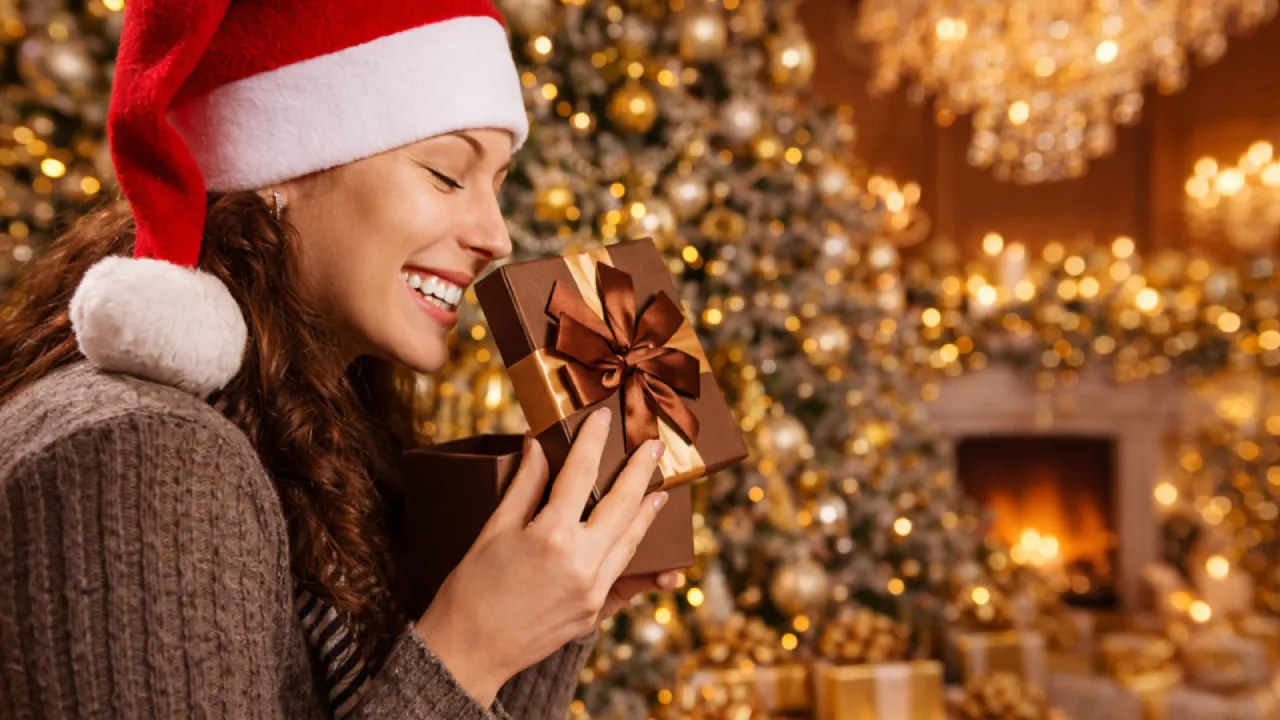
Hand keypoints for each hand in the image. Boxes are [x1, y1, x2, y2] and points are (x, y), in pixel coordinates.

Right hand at [414, 407, 667, 705]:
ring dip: (645, 513)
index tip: (602, 418)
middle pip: (622, 505)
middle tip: (654, 447)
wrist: (468, 652)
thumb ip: (524, 486)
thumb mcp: (494, 530)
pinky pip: (622, 575)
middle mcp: (581, 562)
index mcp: (551, 536)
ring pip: (630, 541)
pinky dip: (635, 554)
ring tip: (657, 491)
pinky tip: (641, 540)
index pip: (580, 474)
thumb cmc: (471, 588)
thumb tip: (538, 446)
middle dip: (639, 472)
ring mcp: (593, 591)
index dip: (592, 442)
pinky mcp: (594, 612)